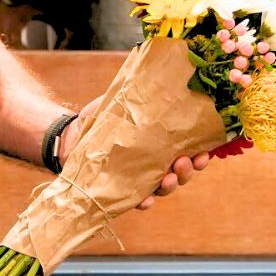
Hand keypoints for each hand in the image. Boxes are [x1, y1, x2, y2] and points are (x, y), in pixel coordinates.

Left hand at [58, 98, 211, 210]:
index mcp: (161, 143)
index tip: (205, 151)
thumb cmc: (101, 117)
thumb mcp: (122, 102)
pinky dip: (144, 201)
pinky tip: (148, 200)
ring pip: (163, 187)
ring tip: (170, 177)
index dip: (200, 155)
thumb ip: (140, 94)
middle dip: (188, 170)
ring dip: (172, 184)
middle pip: (181, 172)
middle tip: (185, 161)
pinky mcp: (122, 188)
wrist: (70, 134)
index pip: (188, 151)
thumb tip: (158, 74)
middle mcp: (154, 162)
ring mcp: (139, 177)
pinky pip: (137, 200)